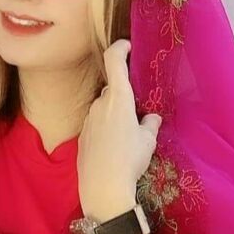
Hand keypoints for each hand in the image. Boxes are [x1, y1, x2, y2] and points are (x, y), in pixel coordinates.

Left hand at [77, 39, 161, 217]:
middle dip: (123, 96)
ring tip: (128, 136)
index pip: (114, 60)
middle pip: (111, 90)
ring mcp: (88, 120)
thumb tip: (151, 118)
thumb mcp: (148, 141)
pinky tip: (114, 147)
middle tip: (138, 112)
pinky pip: (96, 124)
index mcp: (118, 98)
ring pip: (103, 108)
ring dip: (114, 114)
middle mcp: (99, 104)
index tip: (127, 46)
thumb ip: (150, 124)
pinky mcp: (82, 136)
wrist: (103, 187)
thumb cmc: (129, 159)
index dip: (120, 48)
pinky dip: (105, 128)